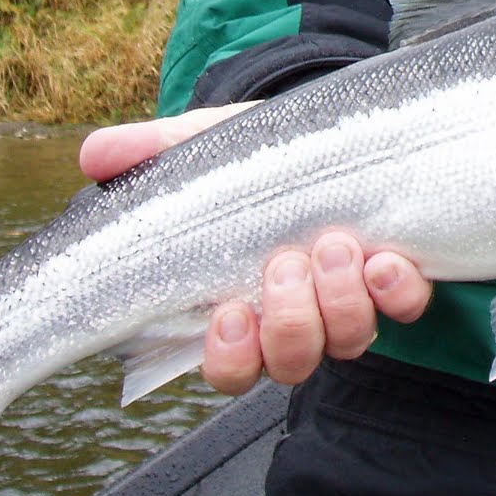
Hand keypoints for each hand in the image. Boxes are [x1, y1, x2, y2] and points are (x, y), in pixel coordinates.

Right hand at [78, 107, 432, 395]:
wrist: (324, 127)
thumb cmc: (253, 156)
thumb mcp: (201, 149)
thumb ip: (148, 152)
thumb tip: (92, 155)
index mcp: (239, 306)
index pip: (229, 368)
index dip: (231, 356)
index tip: (228, 313)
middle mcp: (295, 319)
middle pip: (290, 362)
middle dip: (290, 320)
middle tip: (284, 261)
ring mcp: (348, 303)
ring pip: (347, 341)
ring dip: (341, 301)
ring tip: (336, 246)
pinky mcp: (397, 279)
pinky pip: (404, 307)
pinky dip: (397, 291)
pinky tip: (386, 258)